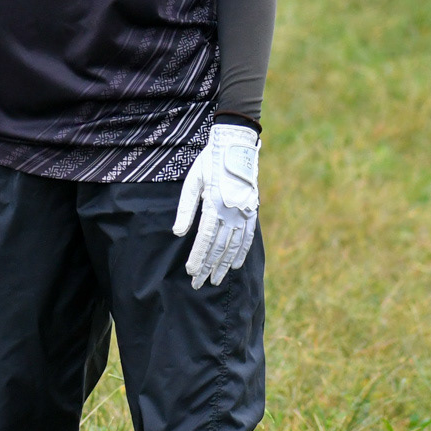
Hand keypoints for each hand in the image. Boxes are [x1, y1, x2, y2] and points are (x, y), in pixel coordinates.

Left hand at [172, 123, 259, 288]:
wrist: (236, 146)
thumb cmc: (208, 163)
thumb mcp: (192, 181)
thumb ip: (186, 209)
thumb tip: (178, 233)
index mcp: (215, 203)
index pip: (205, 238)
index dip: (198, 256)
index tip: (191, 272)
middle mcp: (231, 211)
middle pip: (218, 246)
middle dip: (207, 266)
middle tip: (198, 284)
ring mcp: (244, 212)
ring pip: (233, 245)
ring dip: (223, 265)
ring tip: (215, 280)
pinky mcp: (251, 210)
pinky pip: (247, 237)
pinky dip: (241, 253)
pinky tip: (234, 265)